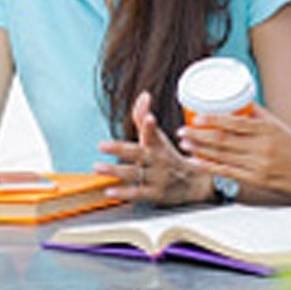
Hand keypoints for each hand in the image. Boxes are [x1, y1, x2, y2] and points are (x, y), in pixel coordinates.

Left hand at [97, 91, 212, 205]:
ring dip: (115, 171)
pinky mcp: (154, 194)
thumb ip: (143, 117)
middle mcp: (156, 160)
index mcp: (157, 145)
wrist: (193, 183)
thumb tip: (143, 95)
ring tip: (97, 167)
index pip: (153, 133)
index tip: (149, 119)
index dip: (149, 126)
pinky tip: (109, 191)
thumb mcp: (158, 138)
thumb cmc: (167, 156)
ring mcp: (156, 177)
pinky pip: (137, 193)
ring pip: (134, 173)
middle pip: (138, 153)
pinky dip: (123, 193)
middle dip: (120, 149)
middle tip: (101, 145)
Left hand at [178, 104, 290, 200]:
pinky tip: (196, 162)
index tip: (196, 116)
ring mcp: (258, 165)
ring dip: (200, 150)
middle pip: (223, 140)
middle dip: (198, 136)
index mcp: (267, 129)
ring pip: (222, 156)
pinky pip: (228, 172)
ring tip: (185, 144)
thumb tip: (236, 100)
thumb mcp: (279, 126)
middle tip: (182, 131)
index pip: (234, 122)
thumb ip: (257, 114)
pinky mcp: (257, 180)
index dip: (212, 119)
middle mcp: (262, 147)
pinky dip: (209, 166)